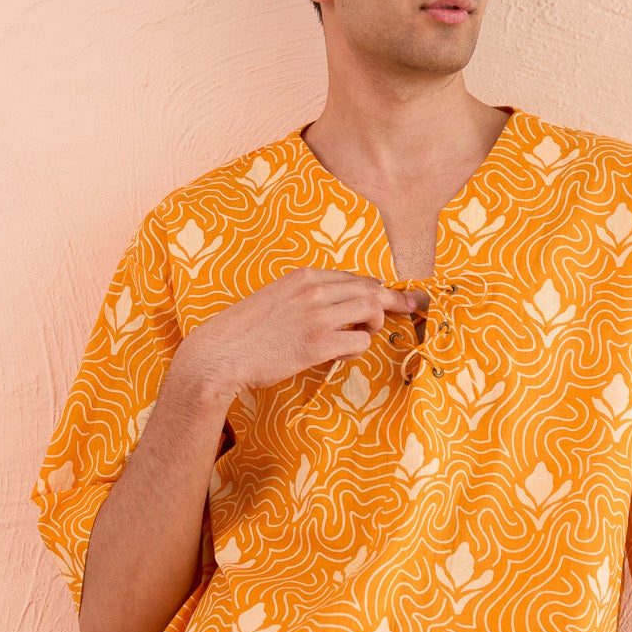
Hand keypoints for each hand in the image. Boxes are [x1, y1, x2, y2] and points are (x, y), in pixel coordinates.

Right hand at [179, 268, 419, 396]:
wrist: (220, 354)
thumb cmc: (244, 332)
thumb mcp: (275, 298)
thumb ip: (305, 296)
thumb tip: (336, 303)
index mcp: (303, 276)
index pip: (354, 276)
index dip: (380, 288)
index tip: (398, 296)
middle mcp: (313, 290)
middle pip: (371, 289)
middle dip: (394, 302)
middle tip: (411, 310)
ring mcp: (317, 316)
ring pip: (372, 310)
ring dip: (374, 326)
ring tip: (361, 336)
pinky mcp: (318, 344)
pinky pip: (360, 342)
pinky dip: (358, 350)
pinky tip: (341, 355)